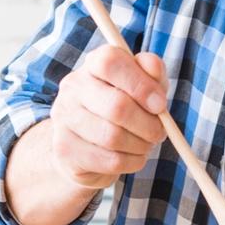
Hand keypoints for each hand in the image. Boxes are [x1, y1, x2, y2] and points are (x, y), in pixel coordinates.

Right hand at [46, 45, 168, 189]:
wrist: (87, 146)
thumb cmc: (123, 108)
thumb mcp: (142, 85)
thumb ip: (152, 71)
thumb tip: (154, 69)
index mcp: (92, 64)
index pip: (111, 62)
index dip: (141, 84)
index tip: (160, 104)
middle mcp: (72, 87)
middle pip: (116, 106)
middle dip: (148, 124)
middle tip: (159, 132)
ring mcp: (64, 118)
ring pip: (113, 137)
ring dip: (141, 145)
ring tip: (146, 144)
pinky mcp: (65, 149)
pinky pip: (109, 160)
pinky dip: (131, 162)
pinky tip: (133, 157)